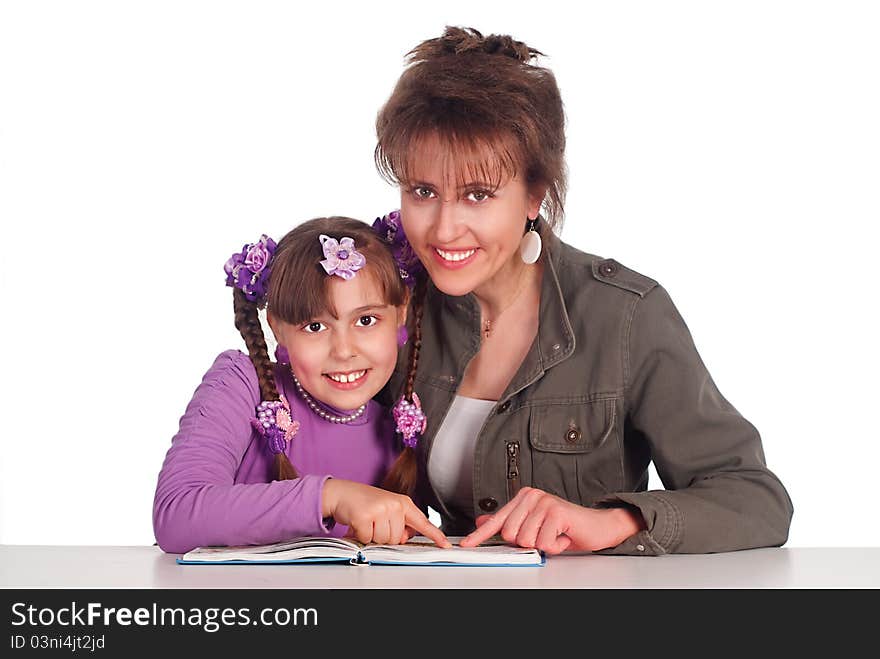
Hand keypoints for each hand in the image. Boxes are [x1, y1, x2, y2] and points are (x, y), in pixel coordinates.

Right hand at [321, 479, 450, 547]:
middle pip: (397, 538)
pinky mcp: (365, 516)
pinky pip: (367, 539)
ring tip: (367, 522)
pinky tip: (358, 522)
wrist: (342, 492)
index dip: (435, 535)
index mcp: (403, 503)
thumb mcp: (387, 509)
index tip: (445, 544)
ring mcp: (380, 509)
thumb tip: (403, 538)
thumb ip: (399, 523)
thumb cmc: (364, 502)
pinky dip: (360, 535)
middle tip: (374, 522)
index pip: (422, 522)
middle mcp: (394, 505)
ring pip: (383, 540)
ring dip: (372, 536)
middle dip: (384, 535)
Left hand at [458, 487, 644, 554]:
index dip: (480, 535)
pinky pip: (543, 543)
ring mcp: (544, 502)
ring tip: (554, 535)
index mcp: (523, 498)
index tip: (466, 544)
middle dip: (527, 542)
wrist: (596, 526)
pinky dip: (554, 546)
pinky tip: (562, 536)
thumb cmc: (565, 527)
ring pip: (525, 540)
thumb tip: (482, 523)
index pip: (497, 520)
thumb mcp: (534, 526)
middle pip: (509, 534)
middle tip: (544, 535)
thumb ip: (510, 523)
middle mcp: (532, 496)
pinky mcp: (556, 512)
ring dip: (543, 545)